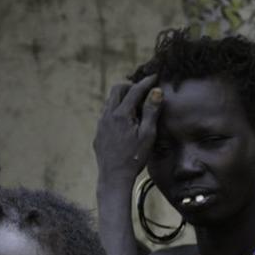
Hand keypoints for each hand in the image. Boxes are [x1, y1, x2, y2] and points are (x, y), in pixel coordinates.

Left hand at [93, 75, 161, 191]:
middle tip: (143, 90)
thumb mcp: (148, 135)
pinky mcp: (98, 133)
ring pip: (110, 101)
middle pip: (117, 89)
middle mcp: (108, 115)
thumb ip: (151, 111)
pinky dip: (116, 110)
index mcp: (121, 114)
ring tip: (135, 104)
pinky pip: (106, 114)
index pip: (134, 90)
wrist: (114, 178)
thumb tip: (156, 92)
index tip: (155, 77)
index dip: (146, 82)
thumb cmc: (134, 158)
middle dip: (131, 86)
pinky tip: (125, 121)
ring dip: (122, 98)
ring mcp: (101, 124)